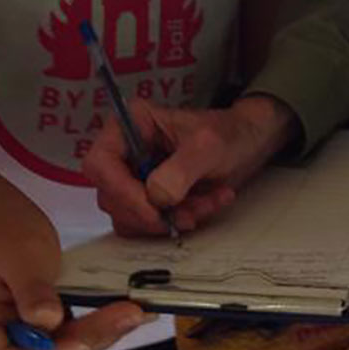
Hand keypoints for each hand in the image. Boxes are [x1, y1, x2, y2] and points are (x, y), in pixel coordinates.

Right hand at [0, 200, 150, 349]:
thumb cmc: (2, 229)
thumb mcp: (18, 253)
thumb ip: (31, 289)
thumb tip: (48, 321)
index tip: (82, 341)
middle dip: (85, 342)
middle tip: (128, 317)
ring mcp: (17, 335)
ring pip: (59, 348)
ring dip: (97, 334)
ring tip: (134, 313)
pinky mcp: (38, 326)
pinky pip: (67, 332)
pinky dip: (94, 323)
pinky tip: (123, 309)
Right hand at [82, 92, 298, 236]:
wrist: (248, 142)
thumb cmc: (228, 132)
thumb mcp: (209, 145)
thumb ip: (182, 169)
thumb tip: (156, 196)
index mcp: (130, 125)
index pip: (100, 163)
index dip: (121, 191)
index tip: (153, 210)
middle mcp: (125, 151)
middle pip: (111, 196)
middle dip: (153, 211)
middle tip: (189, 213)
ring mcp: (133, 176)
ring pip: (129, 216)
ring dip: (169, 219)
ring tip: (206, 203)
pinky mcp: (147, 198)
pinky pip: (148, 223)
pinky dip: (176, 222)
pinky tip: (205, 205)